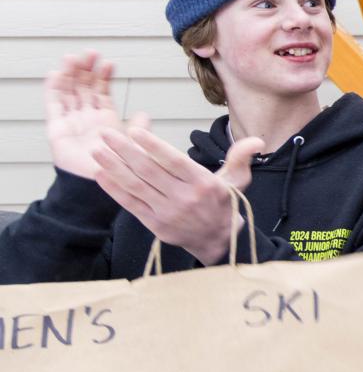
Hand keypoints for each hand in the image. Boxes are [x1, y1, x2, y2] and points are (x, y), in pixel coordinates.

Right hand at [44, 51, 148, 178]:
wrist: (103, 187)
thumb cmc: (120, 169)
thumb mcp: (134, 145)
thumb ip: (138, 128)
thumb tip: (144, 113)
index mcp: (104, 120)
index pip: (101, 92)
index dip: (104, 77)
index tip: (109, 62)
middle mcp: (86, 118)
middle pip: (83, 88)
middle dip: (86, 69)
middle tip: (91, 52)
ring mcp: (71, 123)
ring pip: (68, 92)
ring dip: (70, 74)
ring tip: (75, 57)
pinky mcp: (57, 130)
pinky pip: (54, 106)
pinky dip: (53, 89)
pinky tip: (55, 73)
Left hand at [92, 127, 264, 265]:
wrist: (219, 241)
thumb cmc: (223, 203)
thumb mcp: (237, 180)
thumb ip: (241, 157)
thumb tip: (256, 140)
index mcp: (204, 184)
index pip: (174, 161)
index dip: (153, 145)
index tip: (134, 130)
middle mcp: (185, 199)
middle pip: (149, 171)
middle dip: (124, 151)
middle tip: (106, 134)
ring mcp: (168, 213)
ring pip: (136, 186)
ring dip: (113, 167)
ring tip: (97, 151)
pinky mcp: (155, 225)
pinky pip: (130, 204)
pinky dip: (114, 189)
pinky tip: (101, 175)